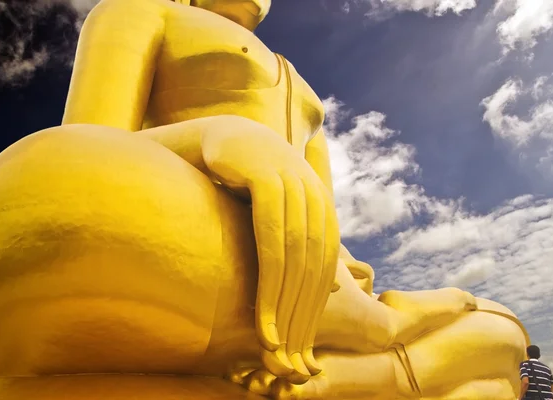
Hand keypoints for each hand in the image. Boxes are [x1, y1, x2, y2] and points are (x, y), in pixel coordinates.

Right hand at [201, 117, 339, 383]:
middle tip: (291, 358)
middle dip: (303, 317)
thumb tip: (330, 287)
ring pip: (297, 260)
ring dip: (286, 309)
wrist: (221, 137)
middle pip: (315, 268)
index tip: (303, 346)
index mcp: (322, 206)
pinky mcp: (269, 178)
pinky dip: (271, 284)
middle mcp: (315, 195)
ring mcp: (295, 185)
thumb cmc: (246, 181)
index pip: (324, 267)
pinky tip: (264, 315)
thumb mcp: (278, 214)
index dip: (315, 309)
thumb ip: (303, 245)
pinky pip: (273, 243)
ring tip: (275, 346)